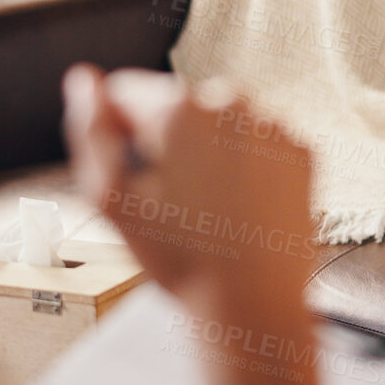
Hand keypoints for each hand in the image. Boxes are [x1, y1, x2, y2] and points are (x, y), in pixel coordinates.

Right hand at [62, 64, 314, 318]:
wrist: (254, 303)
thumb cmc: (181, 258)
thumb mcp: (111, 200)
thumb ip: (90, 130)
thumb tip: (83, 81)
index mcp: (180, 108)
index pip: (125, 91)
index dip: (117, 133)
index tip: (133, 176)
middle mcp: (231, 103)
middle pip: (175, 106)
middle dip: (165, 142)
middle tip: (171, 201)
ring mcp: (272, 126)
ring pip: (218, 125)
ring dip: (207, 153)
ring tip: (209, 210)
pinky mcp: (301, 151)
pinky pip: (257, 143)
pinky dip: (246, 166)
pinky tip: (239, 207)